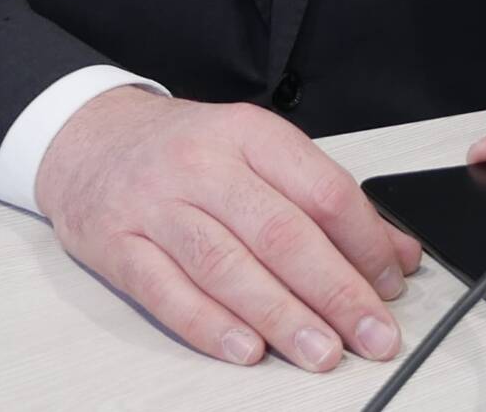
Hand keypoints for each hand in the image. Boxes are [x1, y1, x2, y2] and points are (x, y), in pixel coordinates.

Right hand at [35, 87, 422, 370]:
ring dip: (281, 317)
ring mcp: (156, 205)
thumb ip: (323, 200)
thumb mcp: (256, 151)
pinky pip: (167, 292)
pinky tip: (247, 351)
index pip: (322, 188)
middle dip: (335, 291)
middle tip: (372, 334)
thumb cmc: (184, 151)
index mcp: (248, 133)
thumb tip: (397, 253)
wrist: (89, 139)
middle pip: (280, 233)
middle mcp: (203, 165)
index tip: (391, 283)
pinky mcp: (117, 244)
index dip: (364, 242)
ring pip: (228, 266)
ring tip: (322, 352)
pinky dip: (210, 326)